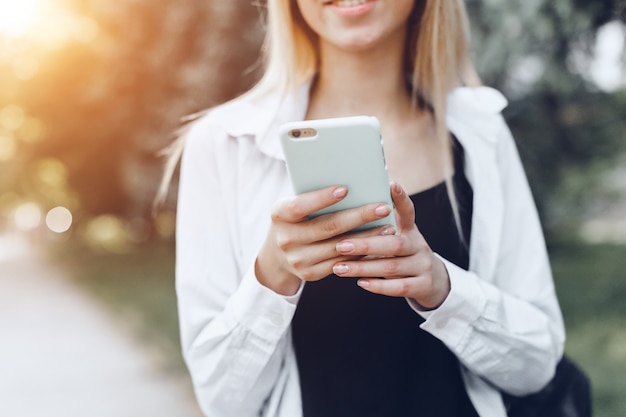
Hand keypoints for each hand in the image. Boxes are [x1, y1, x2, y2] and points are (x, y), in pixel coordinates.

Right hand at [255, 185, 395, 295]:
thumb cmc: (294, 220)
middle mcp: (286, 239)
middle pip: (328, 227)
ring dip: (367, 237)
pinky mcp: (310, 274)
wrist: (275, 257)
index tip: (346, 189)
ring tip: (388, 226)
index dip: (323, 198)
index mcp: (280, 215)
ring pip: (339, 248)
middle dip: (359, 216)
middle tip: (382, 207)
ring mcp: (298, 259)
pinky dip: (360, 253)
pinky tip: (376, 243)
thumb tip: (351, 186)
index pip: (301, 205)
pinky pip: (341, 263)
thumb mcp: (294, 207)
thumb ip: (314, 198)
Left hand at [331, 182, 450, 309]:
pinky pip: (399, 287)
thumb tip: (345, 216)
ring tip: (339, 267)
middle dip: (366, 245)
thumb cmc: (403, 256)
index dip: (401, 198)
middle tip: (341, 245)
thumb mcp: (398, 238)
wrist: (433, 281)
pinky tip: (360, 282)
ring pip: (392, 267)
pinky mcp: (424, 286)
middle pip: (394, 244)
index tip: (391, 184)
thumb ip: (379, 230)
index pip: (408, 211)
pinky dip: (378, 285)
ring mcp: (423, 266)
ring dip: (363, 267)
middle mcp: (419, 246)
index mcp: (411, 230)